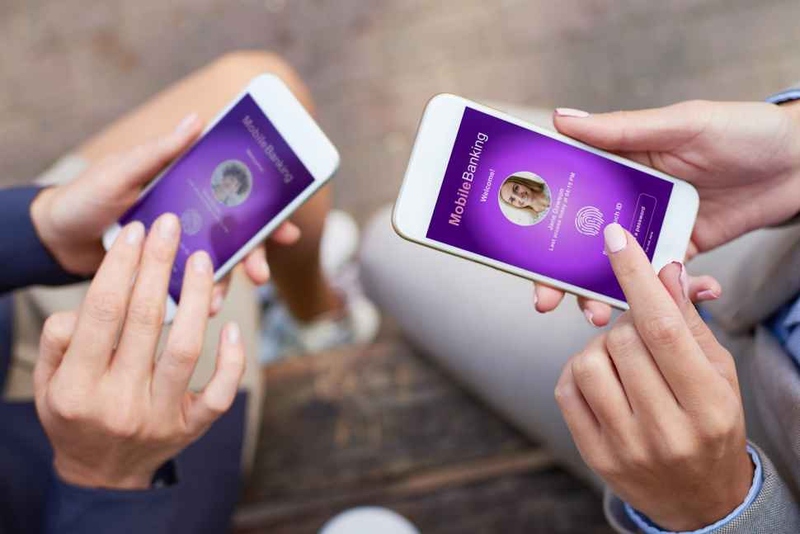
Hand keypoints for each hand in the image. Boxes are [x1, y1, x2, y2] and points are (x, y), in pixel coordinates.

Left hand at [30, 114, 300, 314]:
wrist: (55, 238)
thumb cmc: (87, 195)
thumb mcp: (122, 170)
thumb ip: (160, 151)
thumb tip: (197, 119)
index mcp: (190, 191)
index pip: (239, 201)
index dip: (268, 214)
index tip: (287, 229)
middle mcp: (192, 221)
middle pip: (237, 240)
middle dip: (254, 259)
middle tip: (260, 275)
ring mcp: (178, 250)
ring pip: (215, 269)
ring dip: (223, 285)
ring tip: (215, 301)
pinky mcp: (162, 275)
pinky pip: (186, 289)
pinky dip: (193, 299)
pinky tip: (193, 310)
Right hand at [34, 214, 244, 488]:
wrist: (103, 474)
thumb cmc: (76, 415)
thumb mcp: (50, 382)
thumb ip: (61, 341)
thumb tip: (93, 301)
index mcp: (78, 387)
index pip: (103, 314)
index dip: (120, 268)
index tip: (135, 232)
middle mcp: (120, 402)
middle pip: (146, 322)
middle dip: (158, 267)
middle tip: (170, 227)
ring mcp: (160, 417)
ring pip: (186, 350)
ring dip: (196, 299)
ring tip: (202, 259)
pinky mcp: (193, 427)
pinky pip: (220, 392)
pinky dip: (231, 359)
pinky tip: (229, 325)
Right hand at [535, 100, 799, 324]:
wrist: (799, 164)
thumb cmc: (742, 131)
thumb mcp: (680, 126)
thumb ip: (622, 130)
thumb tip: (562, 119)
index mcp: (617, 165)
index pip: (566, 196)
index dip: (538, 224)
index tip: (518, 254)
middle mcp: (627, 200)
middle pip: (580, 242)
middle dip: (560, 275)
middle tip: (548, 302)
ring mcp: (651, 230)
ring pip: (613, 267)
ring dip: (603, 293)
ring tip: (603, 315)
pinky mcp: (679, 252)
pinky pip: (658, 280)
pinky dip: (659, 295)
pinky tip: (667, 302)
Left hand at [555, 223, 752, 530]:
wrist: (700, 499)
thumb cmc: (712, 428)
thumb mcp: (718, 375)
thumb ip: (690, 323)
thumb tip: (666, 271)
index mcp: (708, 405)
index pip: (664, 329)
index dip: (637, 277)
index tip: (616, 239)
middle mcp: (665, 429)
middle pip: (623, 341)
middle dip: (627, 320)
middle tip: (639, 328)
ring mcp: (625, 446)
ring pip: (586, 362)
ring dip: (601, 347)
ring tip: (624, 359)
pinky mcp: (593, 454)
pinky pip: (566, 390)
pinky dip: (580, 372)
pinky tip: (604, 378)